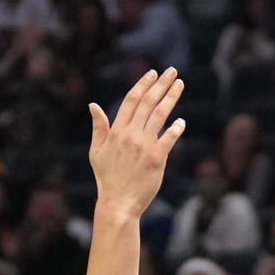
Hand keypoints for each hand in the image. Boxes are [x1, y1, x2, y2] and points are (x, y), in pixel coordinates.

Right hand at [89, 68, 184, 219]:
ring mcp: (144, 146)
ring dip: (170, 98)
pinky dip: (176, 128)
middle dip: (161, 85)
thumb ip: (99, 128)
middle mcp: (131, 135)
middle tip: (172, 72)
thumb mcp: (97, 151)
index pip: (132, 100)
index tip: (153, 73)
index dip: (143, 85)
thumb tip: (93, 105)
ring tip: (179, 84)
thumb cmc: (107, 179)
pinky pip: (168, 139)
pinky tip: (181, 121)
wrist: (118, 203)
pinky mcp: (156, 159)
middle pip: (148, 103)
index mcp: (117, 131)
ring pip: (159, 115)